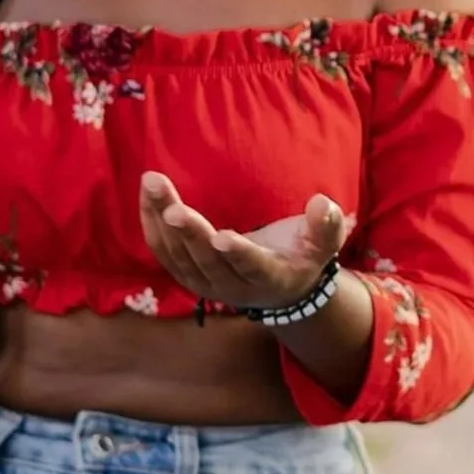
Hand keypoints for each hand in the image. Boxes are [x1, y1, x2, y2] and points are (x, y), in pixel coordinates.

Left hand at [139, 173, 353, 312]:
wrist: (278, 288)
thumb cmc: (302, 256)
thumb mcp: (324, 244)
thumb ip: (326, 225)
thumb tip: (322, 203)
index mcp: (270, 279)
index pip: (253, 269)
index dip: (238, 255)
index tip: (221, 237)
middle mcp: (233, 288)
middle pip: (207, 263)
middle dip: (189, 233)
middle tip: (173, 207)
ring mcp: (206, 284)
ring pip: (179, 256)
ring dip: (162, 221)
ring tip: (153, 184)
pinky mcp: (186, 275)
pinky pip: (163, 252)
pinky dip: (152, 223)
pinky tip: (147, 194)